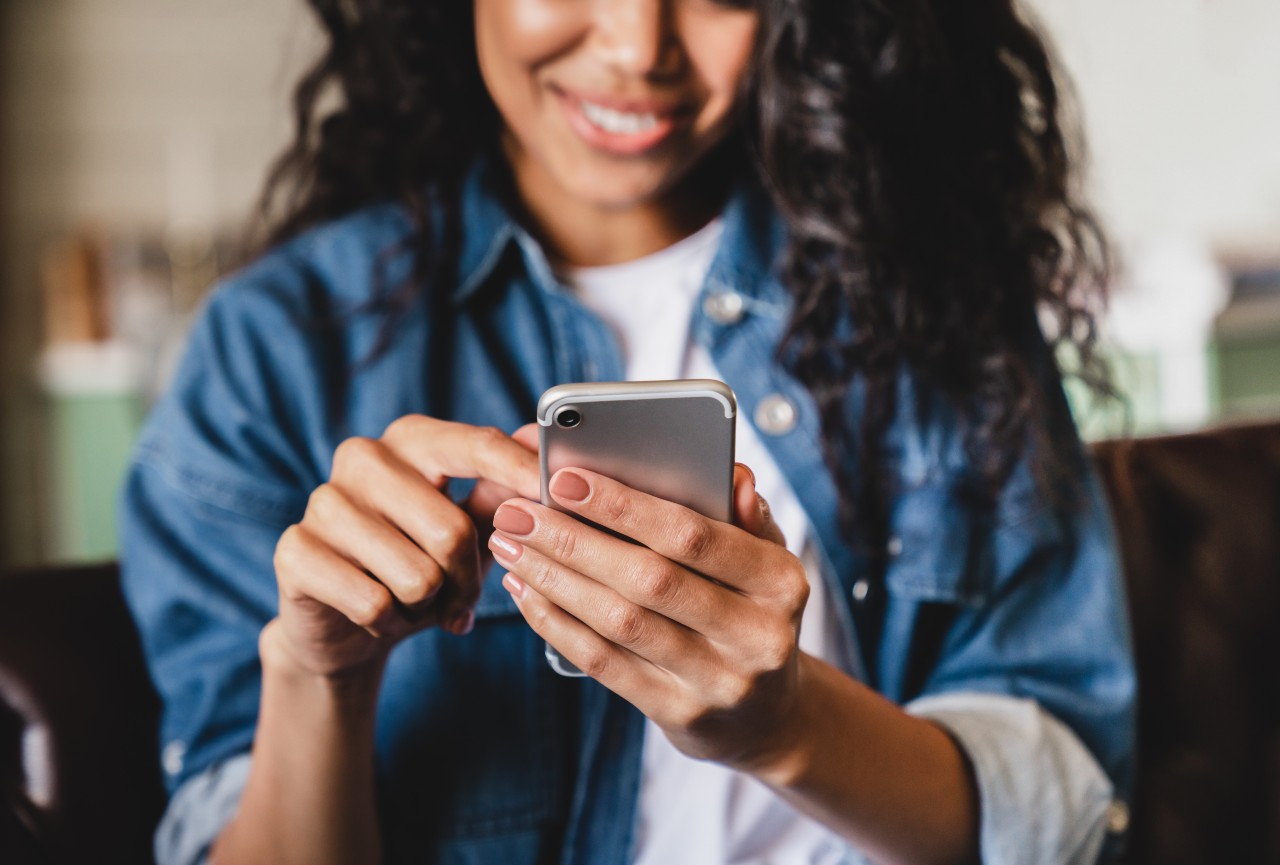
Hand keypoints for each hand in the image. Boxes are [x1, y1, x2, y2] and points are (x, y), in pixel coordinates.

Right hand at [268, 418, 539, 678]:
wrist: (345, 624)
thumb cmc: (419, 563)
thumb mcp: (469, 529)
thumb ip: (502, 491)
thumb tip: (540, 444)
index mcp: (412, 439)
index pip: (476, 445)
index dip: (520, 472)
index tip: (556, 493)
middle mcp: (363, 457)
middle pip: (452, 530)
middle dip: (467, 580)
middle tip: (460, 599)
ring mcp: (323, 501)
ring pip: (416, 575)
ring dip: (427, 606)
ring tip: (414, 602)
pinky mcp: (295, 551)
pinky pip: (373, 603)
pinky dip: (389, 623)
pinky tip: (379, 615)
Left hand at [489, 464, 809, 771]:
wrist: (767, 715)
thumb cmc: (751, 611)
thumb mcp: (765, 560)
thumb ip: (743, 515)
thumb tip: (731, 474)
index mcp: (781, 582)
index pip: (695, 536)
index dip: (625, 506)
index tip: (564, 479)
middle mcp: (757, 635)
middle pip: (648, 579)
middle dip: (573, 540)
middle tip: (517, 512)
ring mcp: (719, 682)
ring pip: (620, 622)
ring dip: (554, 579)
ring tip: (510, 546)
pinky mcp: (680, 715)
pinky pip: (605, 663)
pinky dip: (557, 624)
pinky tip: (527, 592)